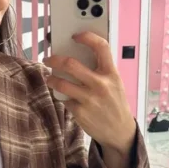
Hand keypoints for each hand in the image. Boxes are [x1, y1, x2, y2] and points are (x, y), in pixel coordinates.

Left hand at [42, 33, 136, 167]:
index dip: (87, 37)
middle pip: (71, 64)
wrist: (120, 131)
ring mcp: (89, 99)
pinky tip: (64, 96)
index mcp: (111, 74)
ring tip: (50, 78)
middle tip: (48, 59)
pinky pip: (64, 99)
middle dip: (54, 59)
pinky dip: (61, 97)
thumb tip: (77, 55)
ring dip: (51, 79)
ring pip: (61, 83)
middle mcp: (100, 85)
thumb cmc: (115, 104)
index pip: (101, 47)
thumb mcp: (115, 83)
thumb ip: (100, 70)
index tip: (76, 36)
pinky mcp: (80, 112)